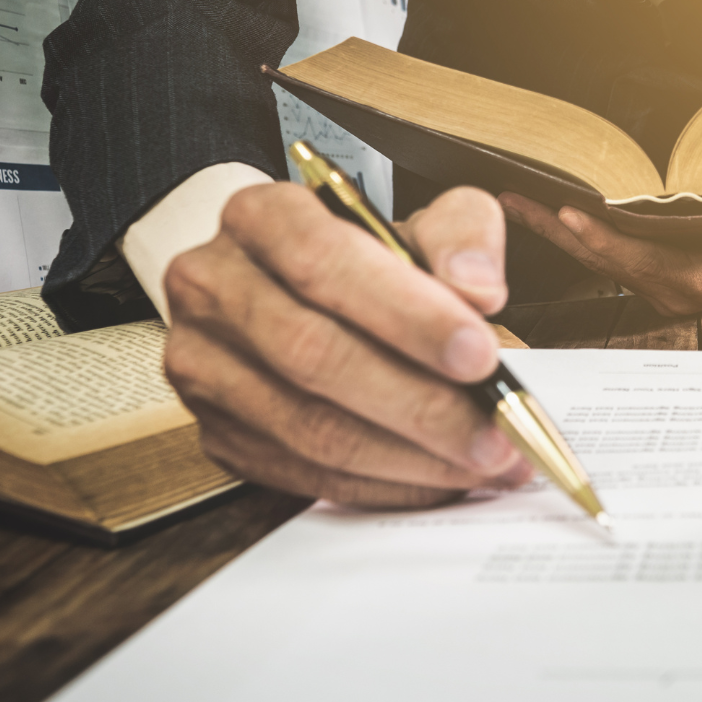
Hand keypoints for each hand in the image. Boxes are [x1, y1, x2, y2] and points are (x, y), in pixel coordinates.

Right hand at [163, 183, 532, 508]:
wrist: (292, 291)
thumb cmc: (364, 260)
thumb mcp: (420, 221)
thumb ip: (460, 236)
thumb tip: (478, 290)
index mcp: (261, 217)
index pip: (324, 262)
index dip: (406, 314)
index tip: (480, 354)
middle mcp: (215, 287)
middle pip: (314, 355)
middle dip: (420, 403)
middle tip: (497, 431)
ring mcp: (204, 365)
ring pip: (309, 426)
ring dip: (409, 456)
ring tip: (484, 462)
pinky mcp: (217, 430)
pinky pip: (303, 472)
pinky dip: (381, 483)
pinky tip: (435, 478)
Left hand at [500, 184, 701, 316]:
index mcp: (699, 280)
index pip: (637, 259)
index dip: (600, 237)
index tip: (565, 212)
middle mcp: (670, 291)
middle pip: (600, 261)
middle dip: (555, 230)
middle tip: (512, 200)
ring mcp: (659, 289)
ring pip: (597, 261)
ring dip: (558, 233)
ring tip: (518, 201)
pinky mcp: (655, 279)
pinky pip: (607, 259)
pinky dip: (579, 237)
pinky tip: (553, 215)